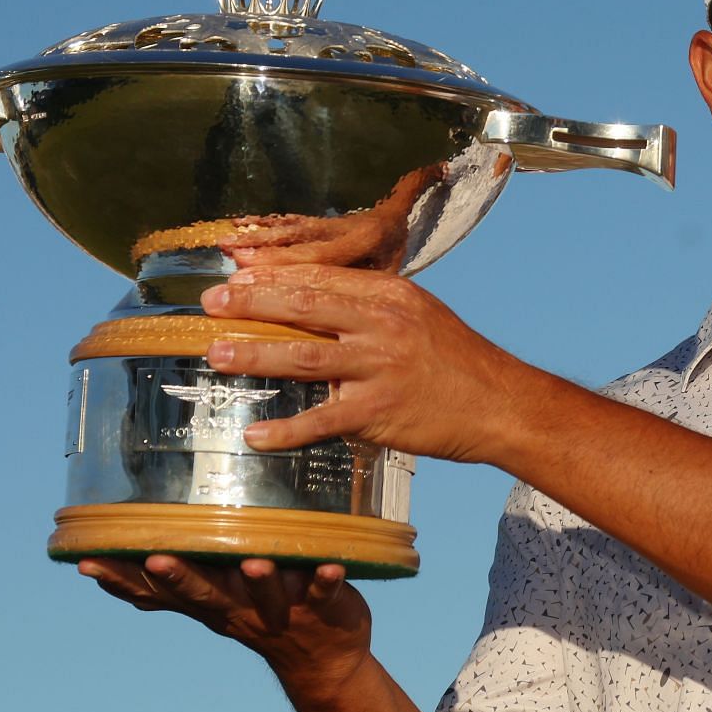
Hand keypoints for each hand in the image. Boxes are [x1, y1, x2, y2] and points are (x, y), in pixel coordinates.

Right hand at [77, 555, 372, 697]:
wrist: (326, 666)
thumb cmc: (261, 617)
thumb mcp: (211, 607)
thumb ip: (170, 590)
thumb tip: (102, 568)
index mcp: (210, 604)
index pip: (160, 592)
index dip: (126, 579)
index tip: (88, 561)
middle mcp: (239, 609)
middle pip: (205, 593)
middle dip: (181, 577)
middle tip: (158, 558)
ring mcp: (281, 610)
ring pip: (266, 594)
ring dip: (259, 580)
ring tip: (252, 562)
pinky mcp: (323, 608)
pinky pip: (324, 594)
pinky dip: (326, 581)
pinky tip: (330, 567)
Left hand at [199, 265, 535, 463]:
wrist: (501, 404)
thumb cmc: (458, 362)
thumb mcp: (420, 315)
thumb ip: (373, 306)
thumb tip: (318, 302)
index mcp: (390, 295)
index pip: (320, 279)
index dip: (272, 277)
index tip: (236, 277)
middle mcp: (383, 324)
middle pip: (303, 307)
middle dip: (250, 304)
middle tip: (211, 304)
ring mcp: (380, 368)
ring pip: (304, 357)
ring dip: (254, 356)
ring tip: (217, 355)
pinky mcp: (380, 411)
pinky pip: (323, 420)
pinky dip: (286, 429)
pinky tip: (256, 434)